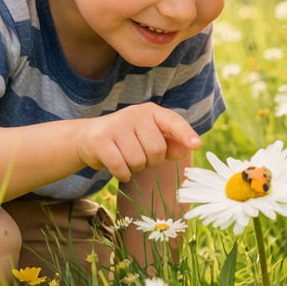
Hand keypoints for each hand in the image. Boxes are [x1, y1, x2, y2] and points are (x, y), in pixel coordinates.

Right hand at [75, 104, 202, 183]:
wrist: (88, 138)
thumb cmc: (127, 139)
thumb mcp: (149, 137)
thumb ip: (170, 143)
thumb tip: (187, 148)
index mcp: (151, 111)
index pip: (173, 121)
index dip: (186, 134)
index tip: (197, 145)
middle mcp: (135, 113)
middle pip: (157, 150)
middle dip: (151, 162)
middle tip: (140, 156)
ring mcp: (116, 124)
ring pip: (139, 160)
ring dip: (135, 168)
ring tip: (126, 158)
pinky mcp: (100, 139)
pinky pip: (121, 167)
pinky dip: (122, 174)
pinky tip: (118, 167)